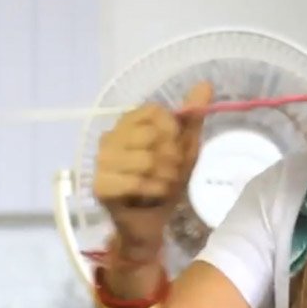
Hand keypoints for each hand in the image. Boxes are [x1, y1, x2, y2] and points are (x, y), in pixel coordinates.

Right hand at [93, 82, 212, 253]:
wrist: (151, 222)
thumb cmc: (165, 182)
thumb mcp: (185, 148)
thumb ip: (192, 117)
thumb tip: (206, 84)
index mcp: (128, 123)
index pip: (155, 112)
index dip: (173, 131)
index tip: (175, 148)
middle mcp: (110, 137)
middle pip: (152, 136)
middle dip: (171, 159)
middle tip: (168, 173)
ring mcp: (101, 162)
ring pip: (146, 160)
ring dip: (164, 178)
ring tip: (162, 186)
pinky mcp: (100, 185)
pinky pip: (136, 182)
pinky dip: (152, 191)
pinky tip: (151, 196)